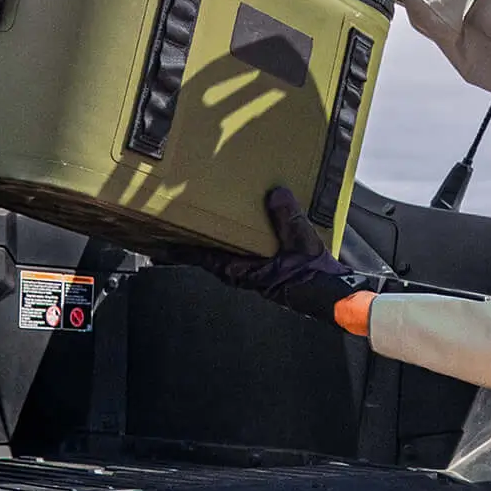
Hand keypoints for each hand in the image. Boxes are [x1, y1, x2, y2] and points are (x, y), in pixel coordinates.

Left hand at [164, 187, 383, 324]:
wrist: (333, 295)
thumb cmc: (314, 278)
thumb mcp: (302, 243)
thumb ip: (288, 219)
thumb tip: (276, 195)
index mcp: (243, 270)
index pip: (203, 259)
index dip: (180, 252)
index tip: (158, 244)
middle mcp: (243, 273)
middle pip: (206, 258)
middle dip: (187, 247)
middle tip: (166, 233)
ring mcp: (253, 273)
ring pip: (220, 257)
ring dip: (206, 246)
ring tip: (193, 229)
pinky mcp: (264, 270)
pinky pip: (237, 255)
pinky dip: (227, 244)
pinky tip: (231, 232)